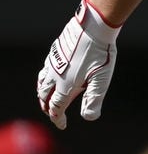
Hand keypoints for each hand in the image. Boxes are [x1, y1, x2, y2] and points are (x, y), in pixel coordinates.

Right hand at [36, 0, 120, 129]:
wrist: (93, 28)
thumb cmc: (100, 54)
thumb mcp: (101, 79)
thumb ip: (94, 99)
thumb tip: (89, 117)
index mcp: (65, 85)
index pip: (56, 108)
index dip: (58, 119)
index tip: (63, 125)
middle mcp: (55, 76)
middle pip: (44, 97)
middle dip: (48, 108)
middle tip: (54, 115)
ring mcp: (52, 63)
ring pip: (41, 84)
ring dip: (43, 95)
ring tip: (48, 99)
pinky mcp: (54, 52)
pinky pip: (44, 70)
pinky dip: (44, 80)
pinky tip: (51, 77)